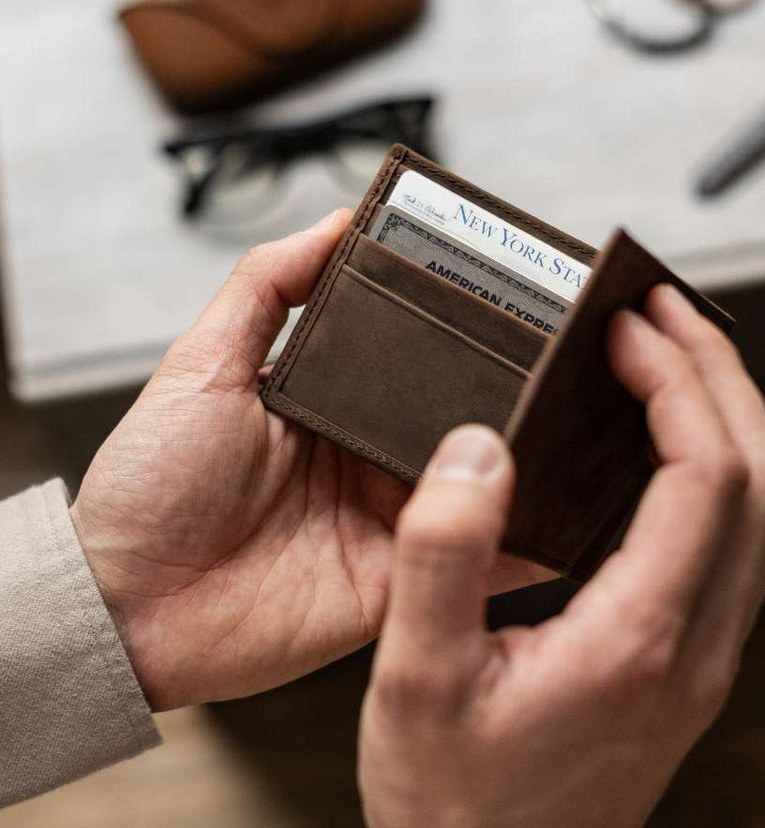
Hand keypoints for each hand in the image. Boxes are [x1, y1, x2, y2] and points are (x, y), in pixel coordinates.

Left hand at [71, 211, 550, 710]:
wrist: (128, 607)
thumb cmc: (151, 484)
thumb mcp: (201, 365)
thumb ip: (265, 288)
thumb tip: (337, 221)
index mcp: (333, 400)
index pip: (415, 354)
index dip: (460, 327)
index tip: (513, 294)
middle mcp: (370, 454)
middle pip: (457, 414)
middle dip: (509, 390)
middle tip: (567, 361)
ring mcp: (390, 516)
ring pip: (475, 479)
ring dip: (521, 458)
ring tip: (574, 426)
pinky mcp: (400, 578)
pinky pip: (469, 556)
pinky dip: (518, 540)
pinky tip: (562, 516)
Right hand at [358, 284, 764, 827]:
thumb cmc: (454, 806)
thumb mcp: (416, 682)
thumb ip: (440, 560)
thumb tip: (473, 447)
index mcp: (640, 638)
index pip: (706, 472)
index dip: (676, 381)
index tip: (625, 328)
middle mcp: (697, 644)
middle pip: (759, 474)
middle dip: (718, 374)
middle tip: (660, 312)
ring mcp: (704, 656)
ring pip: (764, 507)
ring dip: (727, 416)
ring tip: (670, 358)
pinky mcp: (688, 661)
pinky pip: (737, 539)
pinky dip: (717, 466)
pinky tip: (663, 446)